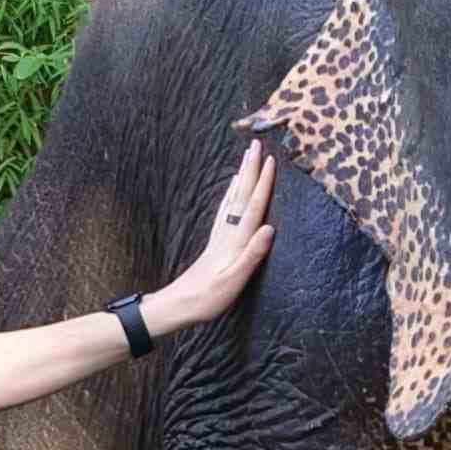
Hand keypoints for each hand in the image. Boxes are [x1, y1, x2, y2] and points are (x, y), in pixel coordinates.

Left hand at [144, 141, 274, 335]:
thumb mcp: (234, 282)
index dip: (263, 184)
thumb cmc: (208, 299)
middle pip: (241, 195)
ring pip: (233, 198)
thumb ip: (252, 255)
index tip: (271, 160)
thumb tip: (269, 228)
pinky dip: (231, 194)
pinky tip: (232, 187)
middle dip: (251, 169)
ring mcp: (219, 236)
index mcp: (235, 242)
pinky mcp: (214, 242)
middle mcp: (227, 234)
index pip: (253, 207)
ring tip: (247, 157)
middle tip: (256, 144)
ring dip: (242, 177)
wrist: (179, 306)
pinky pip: (224, 209)